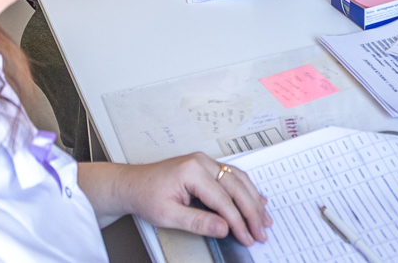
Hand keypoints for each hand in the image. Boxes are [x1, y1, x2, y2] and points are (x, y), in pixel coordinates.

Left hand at [112, 154, 270, 246]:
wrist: (132, 184)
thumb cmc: (146, 196)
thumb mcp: (168, 215)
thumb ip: (198, 221)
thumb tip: (224, 228)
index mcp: (192, 171)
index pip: (223, 199)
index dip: (238, 221)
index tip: (248, 237)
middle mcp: (202, 162)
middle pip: (236, 187)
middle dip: (251, 212)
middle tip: (261, 231)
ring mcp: (205, 162)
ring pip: (238, 179)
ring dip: (254, 199)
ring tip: (264, 218)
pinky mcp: (206, 166)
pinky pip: (232, 176)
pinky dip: (246, 189)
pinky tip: (256, 199)